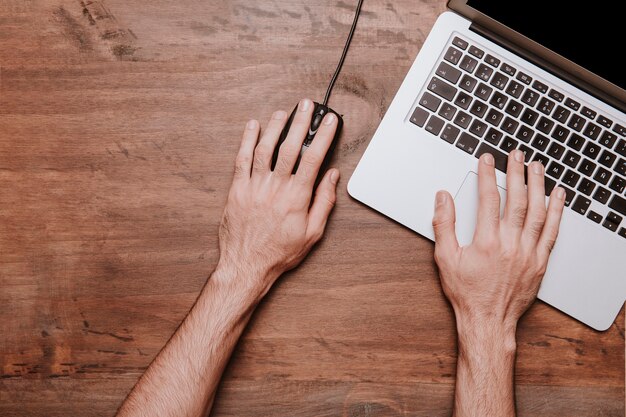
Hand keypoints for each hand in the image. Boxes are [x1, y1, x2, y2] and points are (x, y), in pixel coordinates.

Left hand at [217, 98, 339, 291]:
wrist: (247, 265)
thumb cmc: (280, 252)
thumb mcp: (312, 233)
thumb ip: (324, 202)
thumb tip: (331, 176)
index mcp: (297, 197)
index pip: (314, 158)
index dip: (323, 136)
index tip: (330, 121)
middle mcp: (276, 187)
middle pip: (290, 146)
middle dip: (301, 122)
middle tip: (307, 105)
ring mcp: (255, 186)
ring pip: (265, 148)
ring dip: (275, 126)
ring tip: (284, 112)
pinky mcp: (237, 189)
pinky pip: (242, 159)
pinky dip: (247, 140)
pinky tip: (253, 126)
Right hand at [432, 150, 565, 330]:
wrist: (488, 320)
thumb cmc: (466, 292)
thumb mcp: (444, 258)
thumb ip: (443, 225)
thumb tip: (443, 198)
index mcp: (486, 241)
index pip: (489, 199)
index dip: (487, 175)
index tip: (487, 160)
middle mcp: (510, 244)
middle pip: (517, 200)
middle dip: (517, 173)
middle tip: (516, 155)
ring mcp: (528, 253)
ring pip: (538, 212)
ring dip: (538, 186)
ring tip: (537, 167)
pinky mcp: (540, 262)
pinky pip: (552, 232)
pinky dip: (557, 211)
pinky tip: (557, 196)